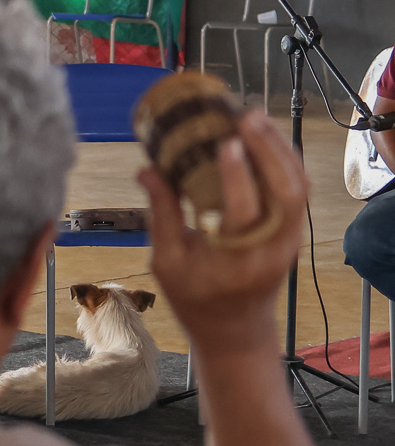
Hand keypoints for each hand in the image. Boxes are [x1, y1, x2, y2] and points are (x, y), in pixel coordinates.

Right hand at [138, 110, 305, 356]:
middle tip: (246, 116)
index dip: (237, 176)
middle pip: (287, 191)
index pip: (245, 212)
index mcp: (238, 259)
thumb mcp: (167, 263)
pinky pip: (297, 188)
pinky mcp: (294, 229)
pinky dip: (284, 158)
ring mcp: (290, 237)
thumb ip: (161, 215)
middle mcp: (273, 246)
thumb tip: (147, 170)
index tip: (224, 144)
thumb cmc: (196, 300)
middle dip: (269, 149)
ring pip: (299, 185)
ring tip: (255, 117)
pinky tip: (264, 137)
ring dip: (280, 148)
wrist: (235, 329)